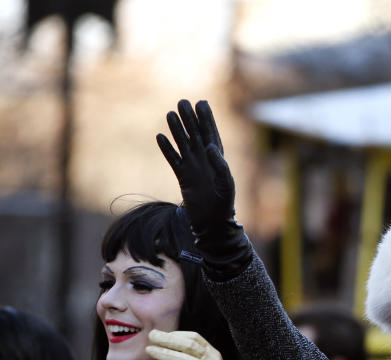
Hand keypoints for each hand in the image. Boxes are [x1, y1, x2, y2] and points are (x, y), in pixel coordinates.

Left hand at [146, 329, 238, 359]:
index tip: (164, 334)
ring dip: (163, 353)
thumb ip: (200, 356)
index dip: (178, 334)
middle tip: (152, 335)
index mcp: (214, 353)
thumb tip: (175, 346)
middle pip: (187, 345)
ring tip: (149, 350)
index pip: (195, 338)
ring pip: (181, 359)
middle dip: (168, 339)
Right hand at [156, 100, 249, 278]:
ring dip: (177, 129)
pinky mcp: (182, 177)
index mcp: (218, 160)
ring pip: (183, 144)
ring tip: (170, 113)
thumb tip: (211, 146)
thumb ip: (220, 165)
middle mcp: (205, 161)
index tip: (202, 103)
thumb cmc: (224, 205)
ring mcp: (193, 168)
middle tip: (182, 102)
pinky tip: (160, 136)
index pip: (212, 134)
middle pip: (196, 135)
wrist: (212, 224)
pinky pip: (173, 159)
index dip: (207, 119)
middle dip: (190, 119)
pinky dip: (167, 149)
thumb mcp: (226, 184)